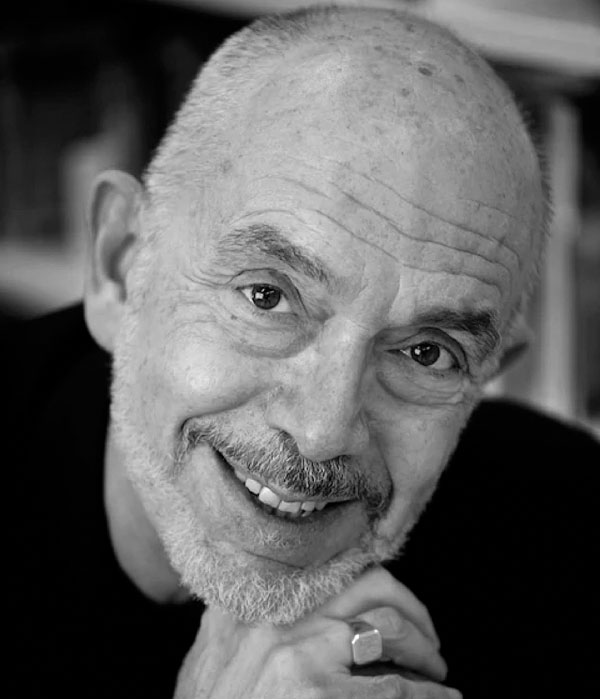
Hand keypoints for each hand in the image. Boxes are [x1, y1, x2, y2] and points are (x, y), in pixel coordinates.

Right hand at [174, 566, 460, 697]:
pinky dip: (430, 694)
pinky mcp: (322, 694)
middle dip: (410, 607)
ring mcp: (303, 655)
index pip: (328, 566)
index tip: (389, 594)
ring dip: (424, 646)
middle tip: (426, 635)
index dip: (371, 576)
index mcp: (256, 603)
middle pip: (368, 584)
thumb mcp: (207, 661)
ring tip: (436, 667)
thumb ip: (230, 624)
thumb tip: (254, 603)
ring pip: (389, 626)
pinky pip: (396, 687)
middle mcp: (280, 618)